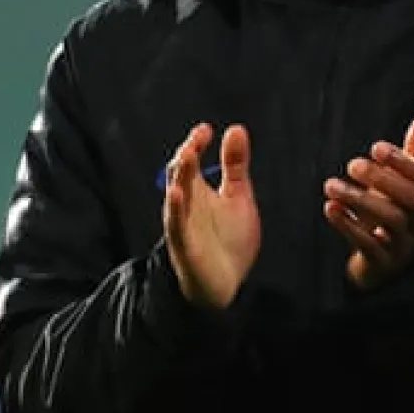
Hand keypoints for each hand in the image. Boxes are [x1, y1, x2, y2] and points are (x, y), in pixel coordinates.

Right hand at [163, 123, 259, 309]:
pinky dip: (175, 210)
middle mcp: (187, 204)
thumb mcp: (238, 196)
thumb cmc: (229, 239)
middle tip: (196, 140)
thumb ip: (236, 166)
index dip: (195, 143)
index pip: (191, 161)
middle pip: (180, 174)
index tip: (206, 130)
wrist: (226, 284)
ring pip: (176, 197)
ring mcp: (183, 225)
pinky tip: (177, 194)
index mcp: (198, 190)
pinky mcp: (185, 246)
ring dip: (180, 176)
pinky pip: (176, 226)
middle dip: (187, 155)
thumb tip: (237, 128)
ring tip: (187, 156)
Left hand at [323, 115, 413, 289]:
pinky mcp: (382, 263)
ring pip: (390, 221)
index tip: (377, 147)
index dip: (405, 162)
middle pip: (412, 200)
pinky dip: (347, 225)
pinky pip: (368, 245)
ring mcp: (404, 246)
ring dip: (359, 199)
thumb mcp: (405, 184)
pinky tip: (330, 208)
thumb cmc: (395, 215)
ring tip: (332, 185)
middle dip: (383, 179)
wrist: (381, 264)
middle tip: (353, 164)